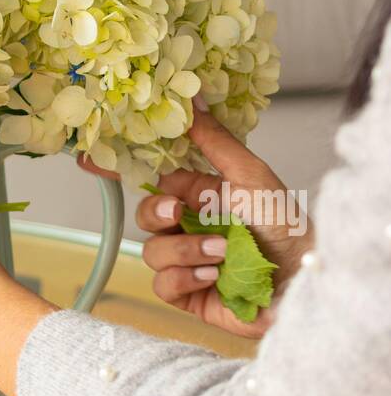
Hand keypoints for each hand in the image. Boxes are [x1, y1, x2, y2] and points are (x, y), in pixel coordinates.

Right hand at [80, 101, 313, 339]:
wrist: (305, 282)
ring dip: (185, 251)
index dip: (121, 172)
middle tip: (182, 214)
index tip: (90, 160)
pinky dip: (186, 278)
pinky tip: (215, 276)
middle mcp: (193, 227)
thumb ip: (215, 140)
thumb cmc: (287, 226)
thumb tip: (192, 100)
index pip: (154, 180)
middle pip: (146, 217)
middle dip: (159, 215)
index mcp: (202, 194)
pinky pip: (164, 284)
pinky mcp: (191, 295)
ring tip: (221, 254)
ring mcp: (190, 262)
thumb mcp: (250, 174)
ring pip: (152, 252)